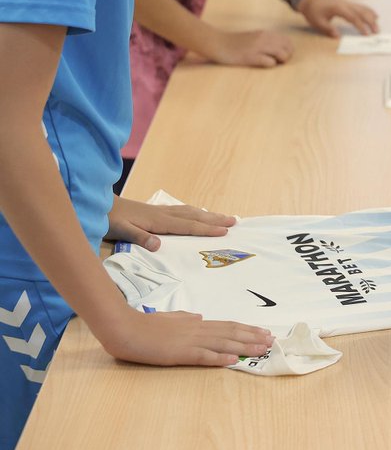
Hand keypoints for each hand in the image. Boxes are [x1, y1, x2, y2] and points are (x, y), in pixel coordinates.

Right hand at [96, 308, 272, 366]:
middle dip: (253, 337)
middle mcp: (197, 330)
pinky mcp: (180, 353)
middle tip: (272, 340)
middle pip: (231, 333)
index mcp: (195, 324)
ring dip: (244, 347)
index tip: (263, 332)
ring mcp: (190, 341)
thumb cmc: (144, 325)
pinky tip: (234, 361)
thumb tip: (200, 317)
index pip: (227, 326)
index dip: (247, 329)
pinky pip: (204, 356)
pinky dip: (221, 358)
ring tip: (262, 349)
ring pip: (223, 344)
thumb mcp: (170, 318)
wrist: (124, 328)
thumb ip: (185, 318)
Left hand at [106, 196, 235, 251]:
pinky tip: (197, 214)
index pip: (187, 226)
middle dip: (215, 219)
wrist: (96, 203)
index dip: (206, 229)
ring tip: (224, 217)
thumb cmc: (108, 219)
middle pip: (194, 216)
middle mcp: (163, 214)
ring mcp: (160, 211)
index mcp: (158, 221)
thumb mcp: (120, 230)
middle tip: (235, 221)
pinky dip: (194, 213)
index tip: (225, 231)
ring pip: (190, 212)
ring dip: (208, 215)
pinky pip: (182, 211)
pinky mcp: (155, 211)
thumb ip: (139, 237)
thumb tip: (158, 245)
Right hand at [207, 29, 292, 66]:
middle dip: (286, 57)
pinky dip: (269, 65)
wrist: (218, 43)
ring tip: (270, 63)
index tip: (280, 56)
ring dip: (279, 61)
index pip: (288, 41)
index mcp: (266, 33)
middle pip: (288, 48)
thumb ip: (267, 41)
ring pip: (282, 54)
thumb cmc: (236, 43)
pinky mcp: (251, 57)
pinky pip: (269, 62)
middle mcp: (264, 38)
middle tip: (277, 62)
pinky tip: (262, 64)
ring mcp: (258, 47)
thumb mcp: (254, 37)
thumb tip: (281, 50)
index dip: (288, 50)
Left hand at [296, 0, 379, 37]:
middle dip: (370, 22)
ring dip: (371, 17)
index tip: (366, 34)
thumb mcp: (318, 22)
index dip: (360, 26)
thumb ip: (328, 29)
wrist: (309, 1)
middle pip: (361, 12)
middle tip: (377, 32)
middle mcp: (345, 4)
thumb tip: (338, 36)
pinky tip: (375, 16)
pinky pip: (360, 6)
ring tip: (378, 26)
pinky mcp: (347, 3)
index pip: (353, 17)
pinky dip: (369, 11)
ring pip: (362, 8)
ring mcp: (347, 3)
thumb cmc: (313, 12)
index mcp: (338, 8)